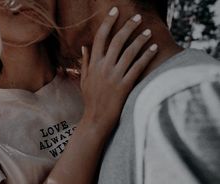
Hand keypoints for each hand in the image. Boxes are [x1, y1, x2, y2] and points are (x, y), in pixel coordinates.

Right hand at [80, 7, 157, 131]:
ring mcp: (114, 76)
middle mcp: (103, 67)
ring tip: (148, 31)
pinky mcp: (124, 86)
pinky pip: (137, 68)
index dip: (108, 22)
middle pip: (117, 41)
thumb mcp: (84, 80)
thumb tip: (84, 46)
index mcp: (93, 64)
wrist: (96, 119)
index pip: (100, 38)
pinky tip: (153, 49)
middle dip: (128, 26)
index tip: (115, 11)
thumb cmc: (91, 100)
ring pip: (129, 52)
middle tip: (137, 17)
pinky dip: (146, 57)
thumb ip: (84, 62)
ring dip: (140, 39)